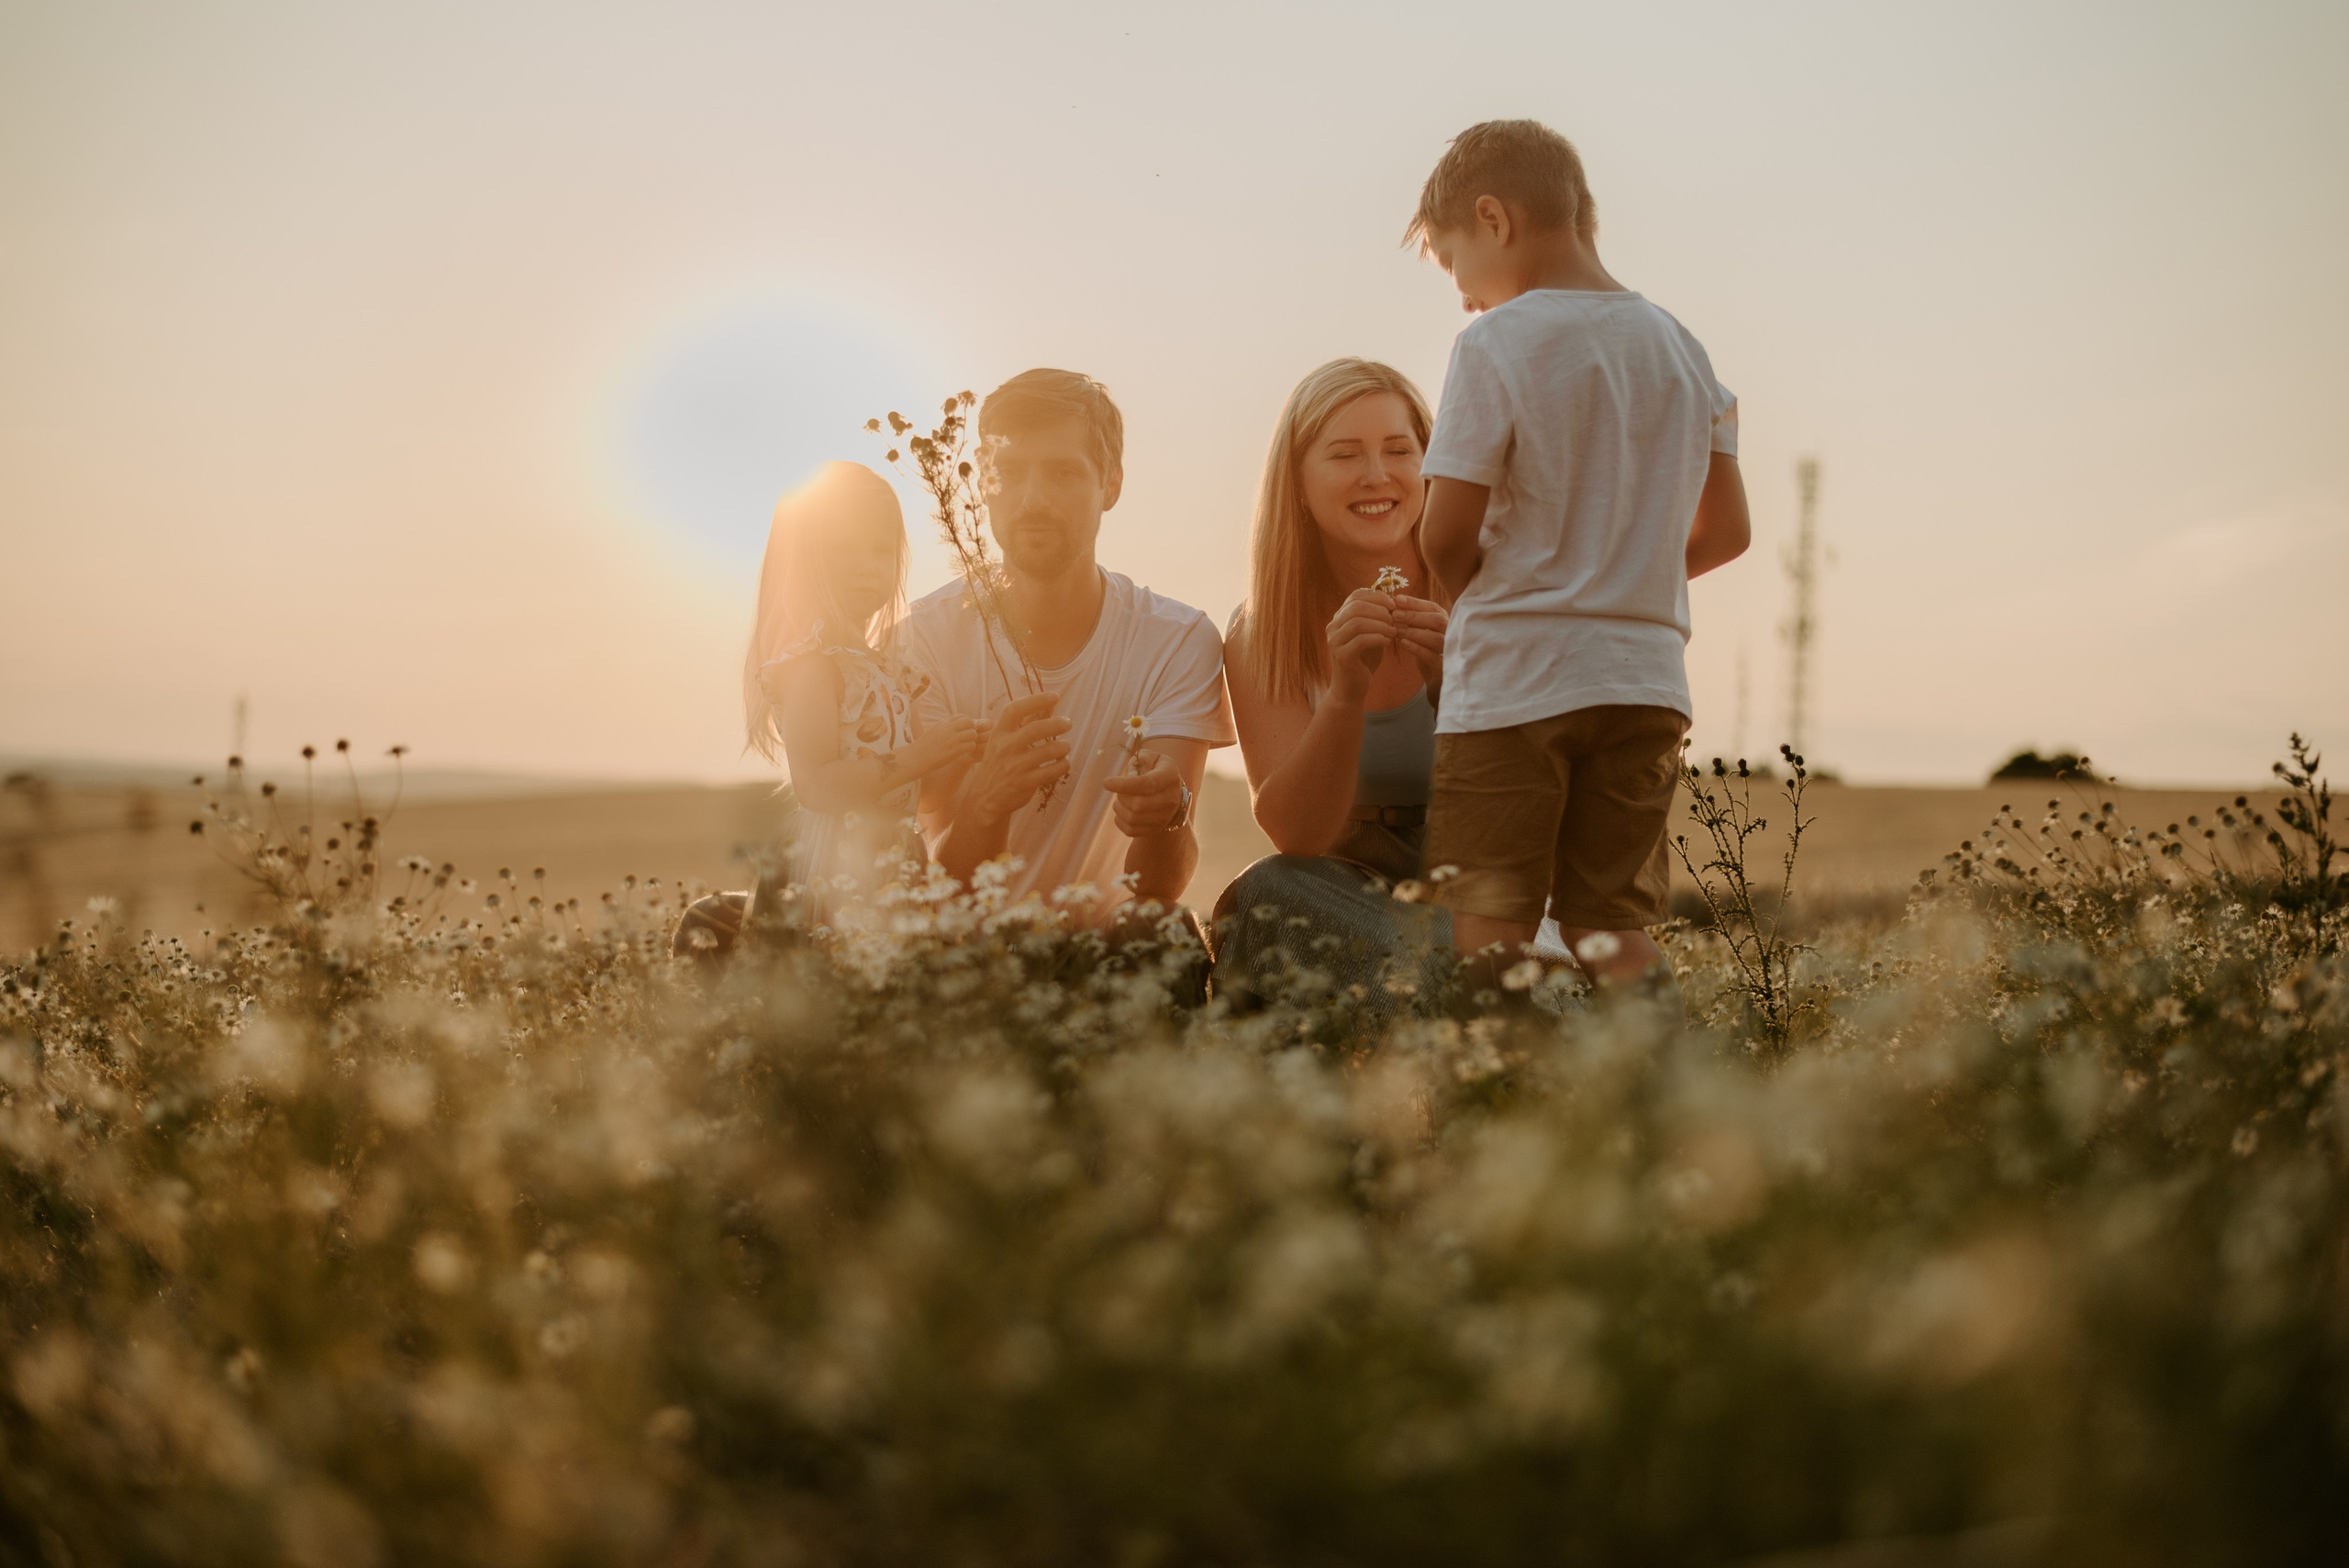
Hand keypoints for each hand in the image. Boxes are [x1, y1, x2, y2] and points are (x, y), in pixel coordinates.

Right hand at [897, 716, 981, 777]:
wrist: (918, 756)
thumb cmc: (927, 745)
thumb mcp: (936, 730)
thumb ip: (947, 726)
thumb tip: (958, 725)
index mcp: (944, 723)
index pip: (963, 716)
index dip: (967, 723)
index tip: (965, 730)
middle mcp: (949, 729)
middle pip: (970, 722)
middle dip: (972, 729)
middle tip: (969, 737)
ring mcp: (952, 739)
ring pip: (973, 734)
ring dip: (972, 739)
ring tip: (967, 744)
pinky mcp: (955, 750)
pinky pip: (971, 745)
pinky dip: (970, 748)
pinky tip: (965, 750)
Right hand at [964, 692, 1070, 822]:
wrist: (985, 798)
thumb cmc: (998, 764)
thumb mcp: (1001, 743)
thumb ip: (1022, 727)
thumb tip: (1048, 707)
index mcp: (999, 734)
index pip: (1015, 710)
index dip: (1036, 700)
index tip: (1055, 696)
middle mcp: (1005, 748)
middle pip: (1036, 729)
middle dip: (1057, 723)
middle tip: (1067, 723)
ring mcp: (1015, 767)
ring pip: (1049, 750)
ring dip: (1064, 746)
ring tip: (1066, 745)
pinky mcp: (1025, 783)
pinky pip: (1053, 770)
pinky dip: (1063, 764)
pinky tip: (1063, 762)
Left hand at [1102, 747, 1187, 836]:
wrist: (1172, 794)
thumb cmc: (1156, 771)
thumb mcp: (1153, 758)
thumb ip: (1141, 760)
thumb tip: (1130, 775)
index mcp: (1169, 778)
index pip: (1147, 784)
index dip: (1124, 784)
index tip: (1106, 782)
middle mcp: (1170, 800)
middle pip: (1138, 804)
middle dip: (1121, 796)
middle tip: (1119, 789)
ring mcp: (1164, 818)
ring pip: (1132, 818)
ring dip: (1119, 807)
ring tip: (1121, 799)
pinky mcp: (1154, 830)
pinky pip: (1129, 830)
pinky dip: (1119, 820)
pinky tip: (1123, 810)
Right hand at [1324, 588, 1394, 706]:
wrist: (1351, 690)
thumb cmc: (1364, 661)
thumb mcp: (1372, 635)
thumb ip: (1378, 620)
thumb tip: (1394, 603)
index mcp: (1339, 618)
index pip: (1355, 595)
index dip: (1376, 596)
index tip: (1393, 604)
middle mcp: (1333, 627)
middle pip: (1356, 606)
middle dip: (1379, 610)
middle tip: (1394, 618)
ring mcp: (1334, 641)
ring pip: (1358, 622)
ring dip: (1380, 624)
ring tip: (1393, 631)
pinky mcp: (1341, 656)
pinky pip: (1361, 640)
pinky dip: (1378, 638)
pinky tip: (1387, 642)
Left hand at [1388, 594, 1448, 693]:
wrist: (1437, 681)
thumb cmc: (1427, 652)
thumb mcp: (1420, 633)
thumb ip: (1411, 620)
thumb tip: (1392, 602)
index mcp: (1445, 622)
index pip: (1433, 608)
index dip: (1415, 603)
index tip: (1397, 599)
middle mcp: (1452, 634)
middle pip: (1436, 620)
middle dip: (1414, 616)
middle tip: (1395, 614)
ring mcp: (1451, 652)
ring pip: (1436, 639)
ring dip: (1414, 632)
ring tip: (1397, 630)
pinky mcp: (1445, 669)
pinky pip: (1433, 657)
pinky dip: (1417, 649)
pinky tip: (1403, 644)